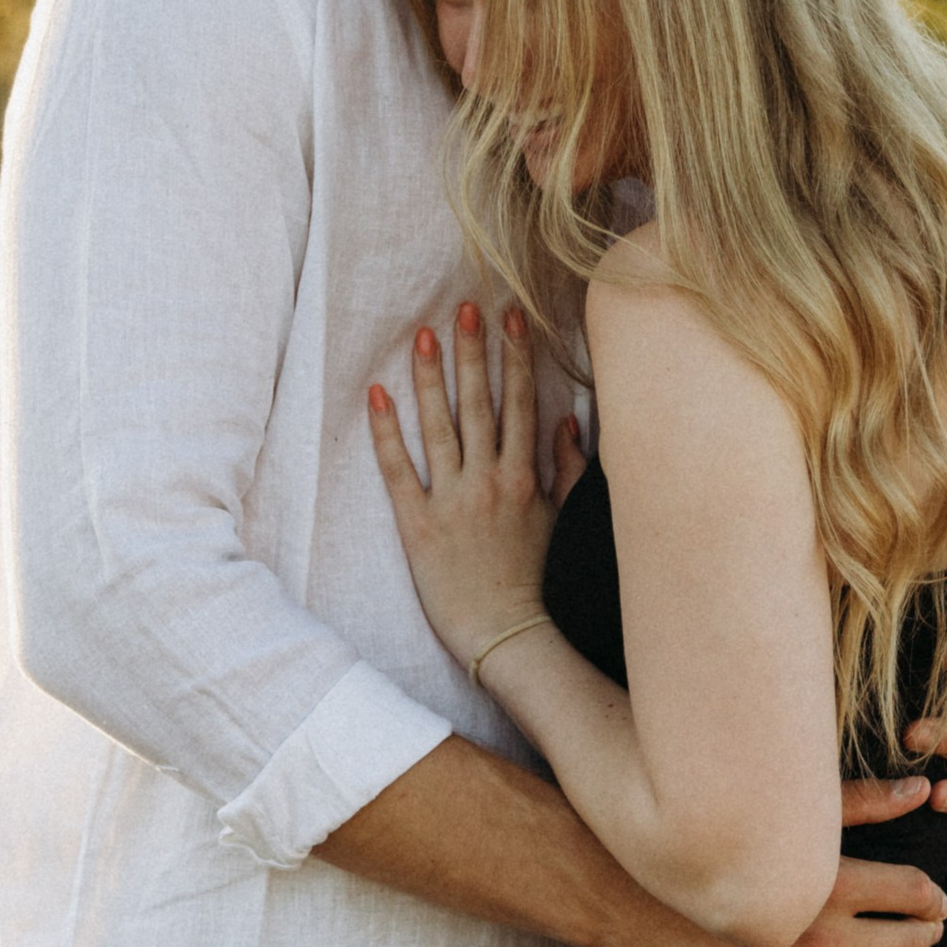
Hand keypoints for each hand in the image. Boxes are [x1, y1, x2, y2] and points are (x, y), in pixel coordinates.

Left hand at [369, 303, 577, 676]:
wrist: (511, 638)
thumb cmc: (539, 585)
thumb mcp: (563, 523)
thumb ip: (566, 469)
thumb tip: (568, 419)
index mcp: (524, 479)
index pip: (520, 405)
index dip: (514, 358)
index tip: (511, 319)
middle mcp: (489, 482)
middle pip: (480, 405)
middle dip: (473, 353)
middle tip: (465, 307)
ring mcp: (452, 502)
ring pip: (439, 427)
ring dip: (432, 378)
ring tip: (423, 335)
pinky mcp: (418, 527)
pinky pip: (399, 471)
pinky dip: (387, 432)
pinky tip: (378, 395)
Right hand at [628, 783, 946, 946]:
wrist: (638, 909)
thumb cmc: (711, 856)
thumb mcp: (784, 822)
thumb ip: (859, 804)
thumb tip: (918, 789)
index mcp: (826, 888)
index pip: (912, 894)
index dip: (932, 897)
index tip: (931, 897)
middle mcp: (819, 942)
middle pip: (909, 945)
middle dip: (927, 936)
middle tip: (926, 929)